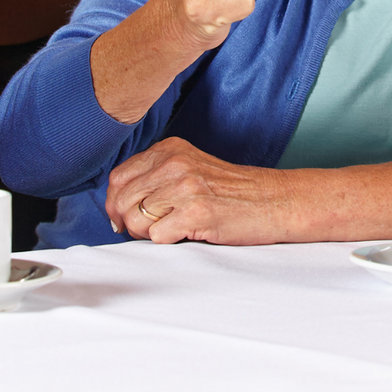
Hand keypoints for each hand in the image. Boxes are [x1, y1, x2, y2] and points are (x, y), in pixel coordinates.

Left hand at [105, 137, 291, 243]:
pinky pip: (157, 237)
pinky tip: (188, 233)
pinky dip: (168, 242)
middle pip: (121, 200)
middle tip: (149, 230)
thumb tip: (117, 206)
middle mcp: (175, 164)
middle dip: (128, 222)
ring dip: (147, 234)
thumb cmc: (234, 192)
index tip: (124, 217)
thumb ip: (156, 177)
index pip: (118, 177)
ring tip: (173, 230)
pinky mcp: (196, 213)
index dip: (115, 203)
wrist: (276, 201)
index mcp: (170, 150)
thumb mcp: (190, 169)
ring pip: (135, 220)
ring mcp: (185, 187)